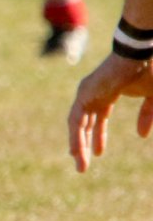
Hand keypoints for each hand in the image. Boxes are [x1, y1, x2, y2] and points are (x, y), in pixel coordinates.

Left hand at [69, 53, 152, 170]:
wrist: (141, 55)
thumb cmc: (150, 72)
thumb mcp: (152, 98)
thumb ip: (148, 115)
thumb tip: (141, 135)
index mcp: (108, 93)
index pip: (99, 117)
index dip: (99, 135)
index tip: (99, 153)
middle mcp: (94, 93)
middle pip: (85, 123)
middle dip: (84, 144)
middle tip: (83, 165)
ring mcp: (87, 93)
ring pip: (77, 124)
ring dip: (78, 146)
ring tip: (79, 165)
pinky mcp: (84, 94)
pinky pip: (75, 120)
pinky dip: (75, 136)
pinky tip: (75, 152)